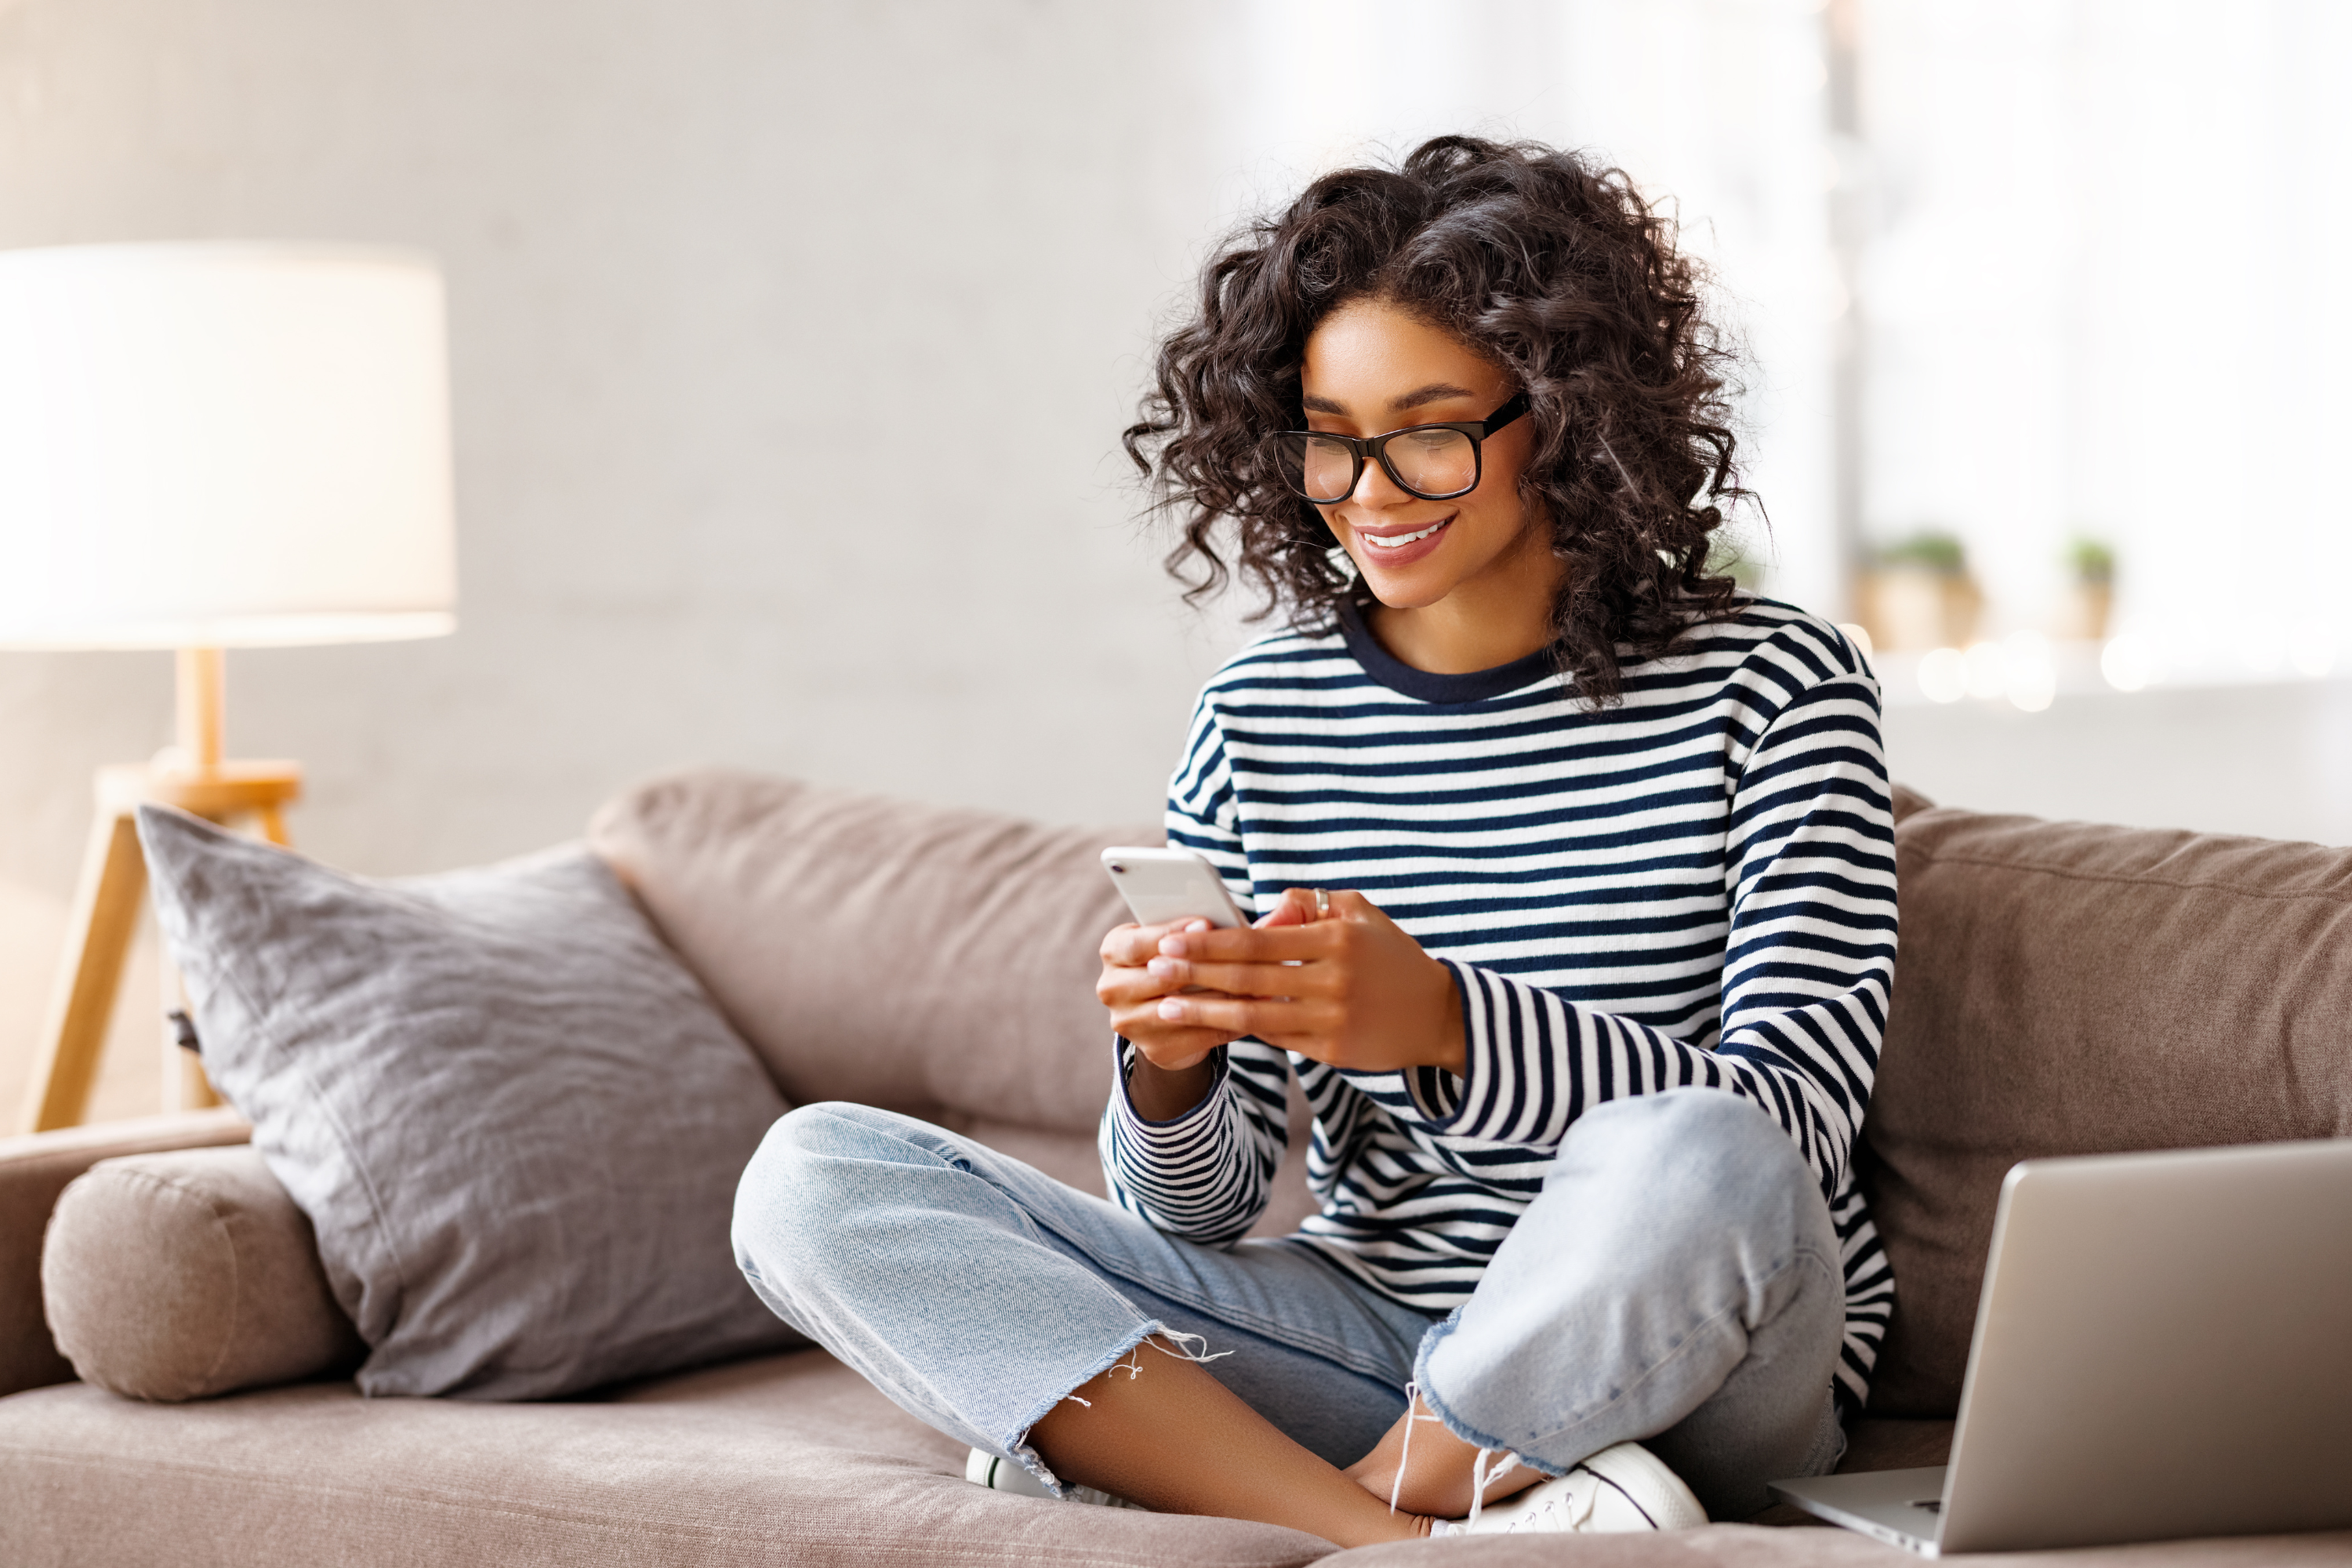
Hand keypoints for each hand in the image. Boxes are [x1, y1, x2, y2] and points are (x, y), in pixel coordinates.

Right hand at [1098, 917, 1239, 1073]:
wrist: (1166, 1015)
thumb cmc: (1174, 962)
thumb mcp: (1173, 942)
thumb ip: (1186, 932)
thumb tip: (1218, 925)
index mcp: (1113, 951)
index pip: (1137, 943)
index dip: (1171, 933)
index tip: (1206, 923)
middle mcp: (1111, 988)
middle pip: (1158, 977)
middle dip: (1202, 965)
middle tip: (1243, 956)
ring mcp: (1129, 1023)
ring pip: (1181, 1009)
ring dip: (1221, 997)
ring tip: (1256, 984)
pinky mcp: (1154, 1050)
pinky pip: (1198, 1037)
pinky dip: (1228, 1023)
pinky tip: (1252, 1010)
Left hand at [1143, 889, 1464, 1076]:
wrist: (1436, 1014)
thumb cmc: (1390, 956)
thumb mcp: (1359, 914)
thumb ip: (1309, 904)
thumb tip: (1263, 912)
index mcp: (1335, 939)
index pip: (1259, 940)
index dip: (1211, 942)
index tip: (1172, 939)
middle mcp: (1332, 980)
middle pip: (1248, 977)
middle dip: (1196, 973)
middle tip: (1155, 968)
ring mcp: (1331, 1018)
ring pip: (1254, 1014)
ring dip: (1205, 1010)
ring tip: (1167, 1005)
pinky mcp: (1332, 1050)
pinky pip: (1275, 1037)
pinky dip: (1239, 1029)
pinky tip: (1208, 1023)